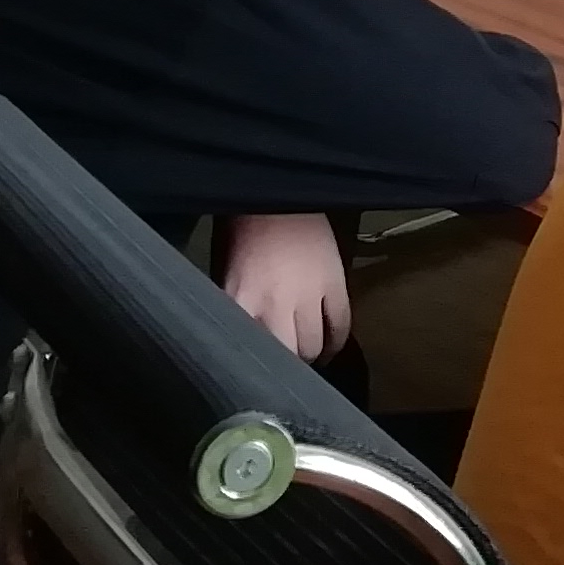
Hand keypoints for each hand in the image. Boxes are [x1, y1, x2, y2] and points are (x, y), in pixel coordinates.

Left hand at [218, 210, 349, 360]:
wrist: (276, 192)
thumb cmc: (241, 232)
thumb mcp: (223, 273)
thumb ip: (233, 309)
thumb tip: (241, 341)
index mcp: (238, 300)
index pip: (247, 352)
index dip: (251, 368)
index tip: (252, 372)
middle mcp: (273, 304)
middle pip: (284, 357)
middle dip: (282, 365)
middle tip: (280, 365)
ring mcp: (308, 295)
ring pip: (312, 347)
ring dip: (307, 355)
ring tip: (302, 354)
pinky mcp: (335, 284)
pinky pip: (340, 327)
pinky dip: (335, 343)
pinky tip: (327, 349)